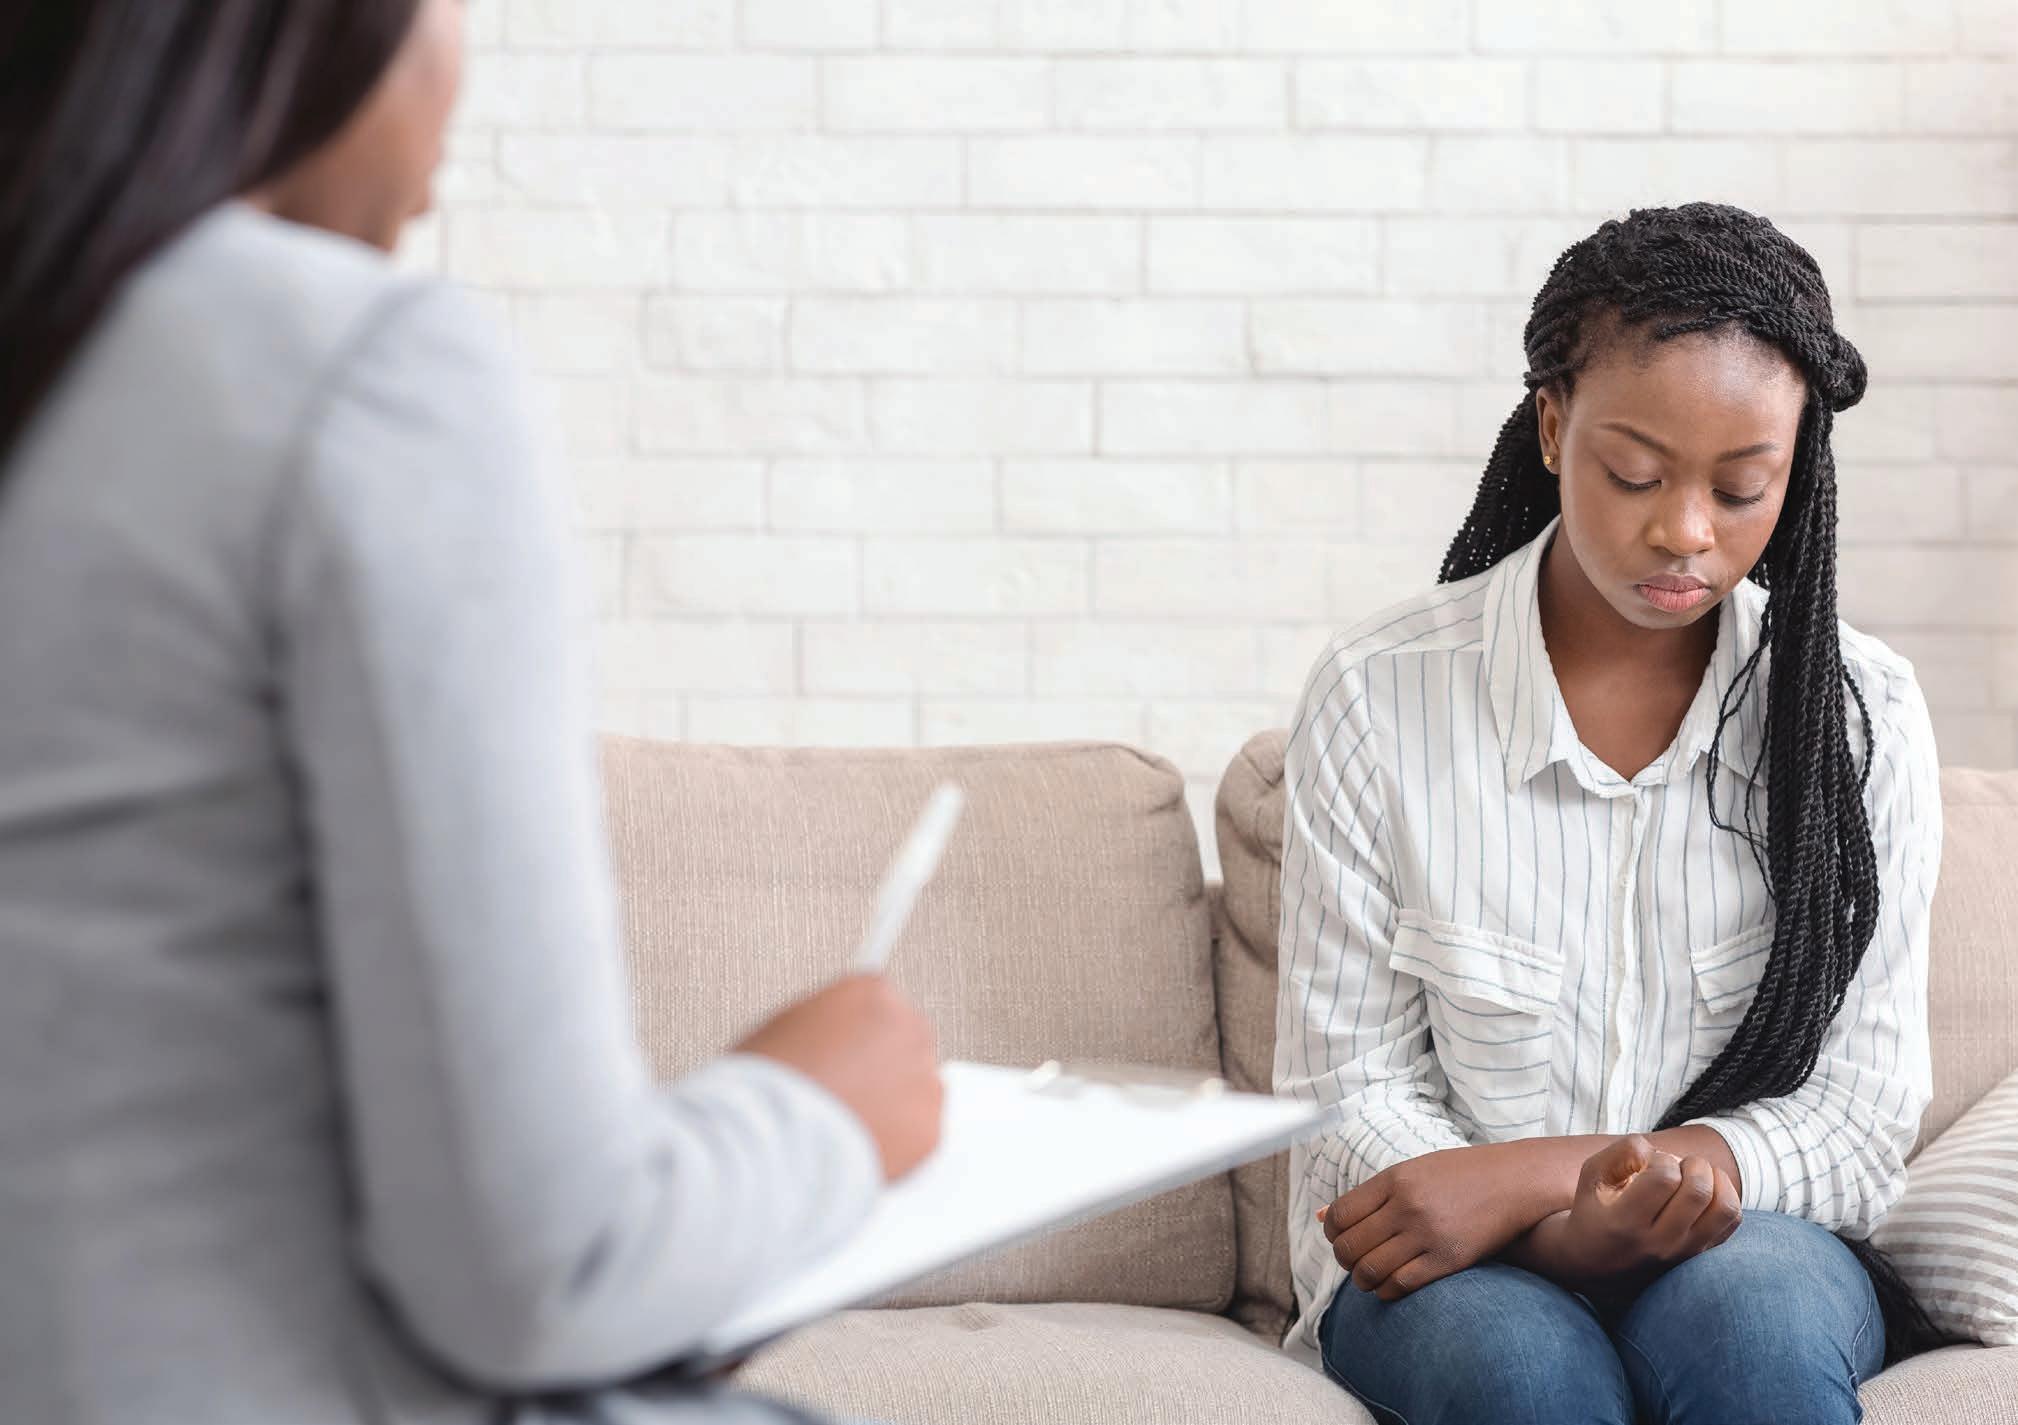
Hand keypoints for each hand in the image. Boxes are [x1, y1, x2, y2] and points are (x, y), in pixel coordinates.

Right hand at [735, 974, 943, 1181]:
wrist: (771, 1139)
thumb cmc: (765, 1085)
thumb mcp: (788, 1024)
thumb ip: (831, 1020)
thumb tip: (841, 1030)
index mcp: (873, 993)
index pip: (884, 1004)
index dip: (861, 1035)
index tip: (853, 1052)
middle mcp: (907, 1028)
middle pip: (906, 1043)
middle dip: (882, 1067)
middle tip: (848, 1092)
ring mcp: (923, 1078)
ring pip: (917, 1089)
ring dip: (892, 1103)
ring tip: (846, 1122)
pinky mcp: (929, 1128)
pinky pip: (920, 1131)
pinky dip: (897, 1141)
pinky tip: (859, 1143)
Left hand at [1318, 1145, 1539, 1302]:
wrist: (1515, 1181)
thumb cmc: (1461, 1175)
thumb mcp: (1412, 1171)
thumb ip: (1369, 1195)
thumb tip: (1322, 1217)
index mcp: (1394, 1179)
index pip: (1339, 1216)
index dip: (1332, 1234)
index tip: (1341, 1238)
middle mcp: (1406, 1206)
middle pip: (1350, 1246)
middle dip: (1345, 1260)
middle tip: (1355, 1261)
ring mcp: (1427, 1234)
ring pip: (1370, 1271)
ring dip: (1363, 1280)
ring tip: (1370, 1276)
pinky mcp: (1448, 1259)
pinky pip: (1400, 1285)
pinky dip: (1387, 1291)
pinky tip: (1391, 1285)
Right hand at [1518, 1135, 1740, 1300]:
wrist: (1594, 1265)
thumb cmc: (1593, 1210)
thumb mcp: (1591, 1174)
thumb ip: (1621, 1151)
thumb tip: (1657, 1150)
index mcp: (1625, 1223)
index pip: (1664, 1178)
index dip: (1661, 1158)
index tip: (1648, 1163)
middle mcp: (1658, 1244)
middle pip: (1698, 1191)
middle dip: (1693, 1164)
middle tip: (1676, 1164)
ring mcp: (1683, 1253)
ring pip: (1725, 1209)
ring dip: (1716, 1180)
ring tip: (1696, 1175)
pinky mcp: (1699, 1256)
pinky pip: (1731, 1222)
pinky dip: (1725, 1196)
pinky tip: (1703, 1191)